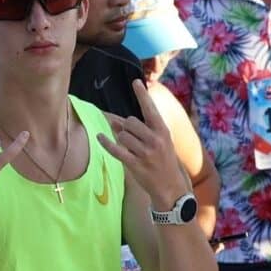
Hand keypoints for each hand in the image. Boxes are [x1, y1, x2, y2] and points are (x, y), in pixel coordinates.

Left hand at [97, 90, 190, 207]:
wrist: (171, 187)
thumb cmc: (164, 161)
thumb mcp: (160, 142)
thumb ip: (140, 130)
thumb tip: (114, 120)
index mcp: (163, 131)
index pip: (151, 109)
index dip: (142, 95)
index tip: (136, 82)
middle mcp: (155, 140)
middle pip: (131, 122)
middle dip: (127, 128)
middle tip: (134, 138)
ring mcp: (145, 153)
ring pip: (123, 135)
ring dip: (122, 139)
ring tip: (132, 149)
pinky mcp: (135, 164)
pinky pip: (116, 149)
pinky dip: (106, 143)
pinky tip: (100, 137)